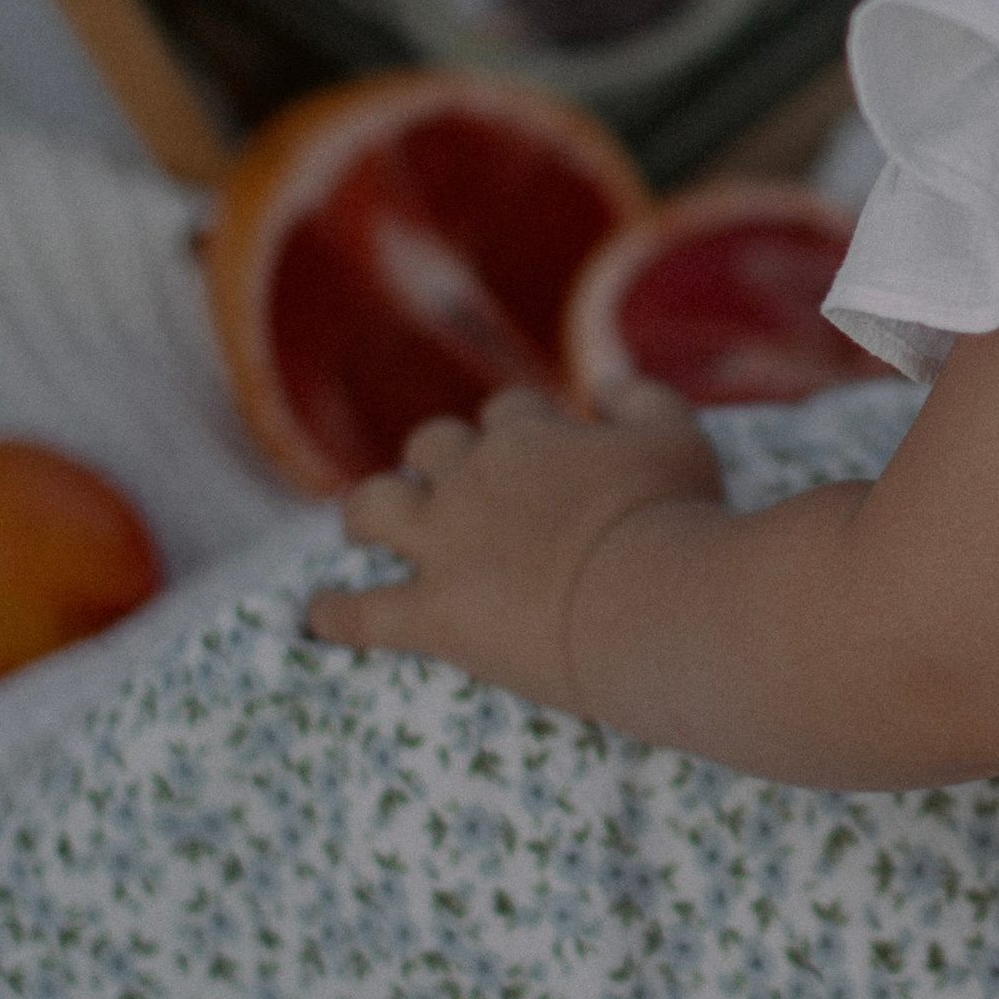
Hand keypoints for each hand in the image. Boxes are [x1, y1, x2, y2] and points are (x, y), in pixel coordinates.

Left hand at [305, 380, 722, 713]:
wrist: (646, 598)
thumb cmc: (674, 517)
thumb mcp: (678, 435)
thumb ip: (640, 397)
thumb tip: (604, 383)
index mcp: (529, 436)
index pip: (507, 412)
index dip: (517, 430)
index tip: (533, 453)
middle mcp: (474, 479)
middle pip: (430, 445)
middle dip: (437, 460)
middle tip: (450, 488)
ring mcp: (445, 546)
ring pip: (373, 506)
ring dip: (368, 512)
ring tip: (364, 527)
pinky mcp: (432, 614)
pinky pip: (361, 613)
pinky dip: (336, 613)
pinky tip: (320, 615)